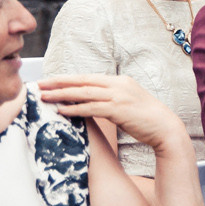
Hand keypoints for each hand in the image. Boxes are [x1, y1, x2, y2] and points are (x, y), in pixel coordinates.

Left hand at [35, 74, 185, 157]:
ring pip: (84, 93)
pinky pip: (91, 108)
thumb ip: (110, 98)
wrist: (165, 127)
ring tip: (44, 97)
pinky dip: (75, 108)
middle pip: (83, 81)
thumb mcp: (127, 102)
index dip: (67, 78)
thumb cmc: (146, 118)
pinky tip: (62, 110)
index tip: (50, 80)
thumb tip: (91, 101)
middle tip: (40, 84)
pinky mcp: (118, 109)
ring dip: (62, 95)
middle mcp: (118, 84)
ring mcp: (119, 96)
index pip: (88, 77)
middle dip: (59, 82)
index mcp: (120, 81)